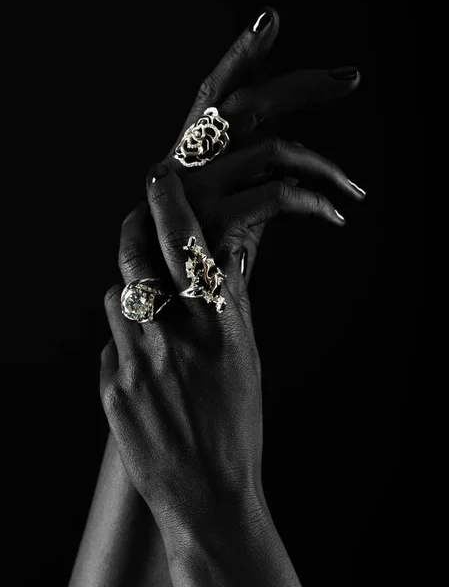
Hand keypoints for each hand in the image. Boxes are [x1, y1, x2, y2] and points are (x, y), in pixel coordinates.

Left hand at [100, 171, 265, 544]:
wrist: (208, 496)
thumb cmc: (236, 427)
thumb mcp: (246, 361)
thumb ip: (231, 307)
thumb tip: (225, 258)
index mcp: (218, 332)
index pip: (189, 251)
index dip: (171, 208)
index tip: (160, 180)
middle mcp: (173, 342)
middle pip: (136, 262)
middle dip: (133, 229)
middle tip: (137, 218)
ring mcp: (136, 367)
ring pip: (117, 298)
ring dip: (130, 293)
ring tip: (150, 316)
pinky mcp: (110, 390)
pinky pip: (109, 344)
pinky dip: (124, 342)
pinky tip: (144, 367)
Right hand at [150, 6, 364, 282]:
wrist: (175, 317)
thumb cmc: (203, 263)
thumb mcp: (229, 215)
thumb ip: (250, 182)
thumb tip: (287, 164)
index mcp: (188, 159)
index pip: (211, 95)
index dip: (239, 57)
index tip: (269, 21)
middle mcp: (184, 165)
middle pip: (242, 105)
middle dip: (298, 85)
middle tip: (350, 78)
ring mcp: (194, 192)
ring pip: (273, 150)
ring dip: (324, 166)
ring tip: (352, 188)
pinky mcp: (211, 222)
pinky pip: (279, 194)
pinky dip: (315, 202)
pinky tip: (334, 216)